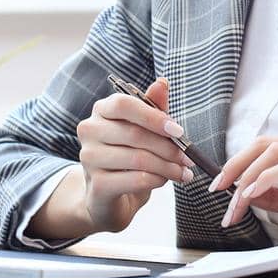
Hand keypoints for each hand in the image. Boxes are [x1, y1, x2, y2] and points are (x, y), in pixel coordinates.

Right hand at [75, 76, 195, 233]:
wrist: (108, 195)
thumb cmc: (129, 155)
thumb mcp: (144, 130)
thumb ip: (153, 108)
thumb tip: (163, 82)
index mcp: (102, 110)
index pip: (123, 104)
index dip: (153, 116)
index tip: (179, 131)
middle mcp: (90, 130)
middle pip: (134, 134)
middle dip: (168, 148)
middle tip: (189, 158)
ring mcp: (89, 158)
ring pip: (138, 159)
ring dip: (168, 167)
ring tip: (183, 172)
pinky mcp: (97, 185)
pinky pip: (136, 180)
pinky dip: (158, 180)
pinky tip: (165, 180)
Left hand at [207, 133, 277, 227]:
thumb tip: (249, 194)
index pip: (269, 146)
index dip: (241, 162)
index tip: (222, 186)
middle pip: (265, 143)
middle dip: (235, 165)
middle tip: (216, 189)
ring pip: (274, 152)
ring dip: (246, 177)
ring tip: (232, 202)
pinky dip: (265, 179)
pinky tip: (251, 195)